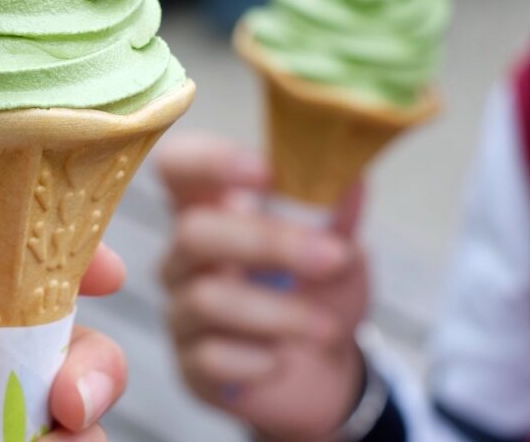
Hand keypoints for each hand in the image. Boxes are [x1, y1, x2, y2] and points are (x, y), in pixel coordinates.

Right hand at [157, 135, 368, 440]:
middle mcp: (187, 255)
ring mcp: (182, 309)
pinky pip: (211, 359)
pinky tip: (282, 362)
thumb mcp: (339, 247)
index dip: (208, 162)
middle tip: (330, 257)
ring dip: (278, 313)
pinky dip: (257, 360)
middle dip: (267, 243)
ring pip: (207, 300)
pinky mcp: (190, 364)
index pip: (179, 166)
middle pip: (193, 232)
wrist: (326, 368)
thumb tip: (350, 176)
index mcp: (214, 208)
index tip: (265, 171)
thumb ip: (337, 214)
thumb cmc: (320, 291)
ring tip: (327, 327)